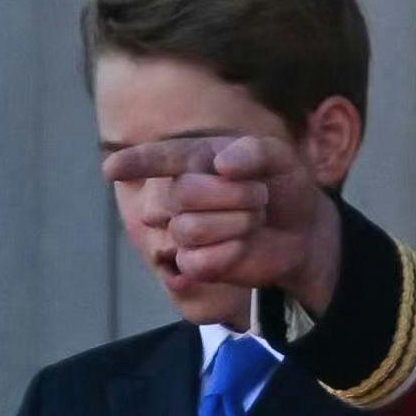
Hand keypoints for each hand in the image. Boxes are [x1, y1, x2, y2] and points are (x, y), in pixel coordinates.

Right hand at [101, 131, 342, 311]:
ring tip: (253, 218)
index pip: (156, 158)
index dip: (135, 162)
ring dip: (236, 223)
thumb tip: (220, 165)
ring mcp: (182, 230)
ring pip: (189, 228)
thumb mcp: (281, 159)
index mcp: (194, 160)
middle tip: (259, 195)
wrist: (304, 230)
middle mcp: (179, 193)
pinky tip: (243, 246)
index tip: (111, 170)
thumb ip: (255, 151)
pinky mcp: (192, 264)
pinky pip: (197, 261)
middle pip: (180, 194)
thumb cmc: (283, 187)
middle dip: (232, 194)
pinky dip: (230, 252)